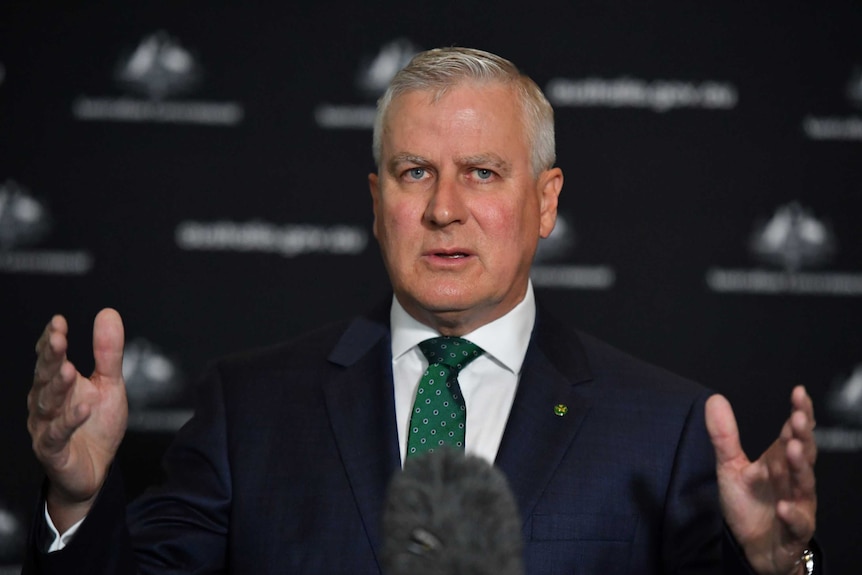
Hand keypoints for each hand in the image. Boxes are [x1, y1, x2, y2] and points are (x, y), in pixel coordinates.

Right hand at [27, 308, 128, 532]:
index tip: (58, 322)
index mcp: (58, 384)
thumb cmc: (96, 425)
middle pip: (44, 377)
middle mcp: (45, 402)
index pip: (50, 358)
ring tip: (68, 370)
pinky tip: (83, 407)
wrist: (96, 469)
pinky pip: (57, 434)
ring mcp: (45, 426)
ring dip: (57, 387)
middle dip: (50, 358)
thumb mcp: (109, 384)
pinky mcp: (53, 450)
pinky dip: (69, 420)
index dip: (51, 340)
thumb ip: (109, 352)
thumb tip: (108, 314)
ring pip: (47, 404)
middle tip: (58, 339)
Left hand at [705, 386, 816, 574]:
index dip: (799, 413)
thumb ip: (725, 436)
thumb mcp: (731, 467)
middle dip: (803, 435)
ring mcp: (797, 504)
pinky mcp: (794, 530)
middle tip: (799, 418)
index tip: (799, 393)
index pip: (792, 433)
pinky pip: (798, 522)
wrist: (753, 547)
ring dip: (801, 467)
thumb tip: (715, 399)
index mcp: (780, 460)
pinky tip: (785, 507)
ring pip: (804, 483)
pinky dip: (793, 514)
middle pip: (804, 453)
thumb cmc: (748, 504)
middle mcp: (793, 479)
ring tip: (794, 449)